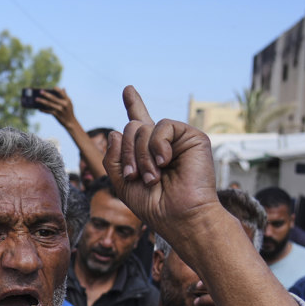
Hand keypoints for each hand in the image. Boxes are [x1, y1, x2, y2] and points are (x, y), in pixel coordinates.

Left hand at [34, 87, 75, 126]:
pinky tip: (39, 108)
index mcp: (67, 100)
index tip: (53, 87)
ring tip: (36, 99)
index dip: (57, 89)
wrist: (70, 122)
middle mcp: (63, 104)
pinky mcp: (56, 114)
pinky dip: (43, 109)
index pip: (61, 93)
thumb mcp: (69, 103)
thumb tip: (63, 88)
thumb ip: (65, 95)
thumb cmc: (69, 111)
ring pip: (49, 104)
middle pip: (53, 98)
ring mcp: (59, 109)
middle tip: (40, 91)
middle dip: (46, 94)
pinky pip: (48, 111)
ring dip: (42, 101)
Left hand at [103, 86, 219, 246]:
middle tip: (135, 176)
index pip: (139, 123)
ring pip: (142, 128)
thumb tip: (115, 131)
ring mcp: (177, 139)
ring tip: (153, 177)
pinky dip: (158, 145)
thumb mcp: (122, 183)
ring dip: (141, 156)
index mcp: (147, 152)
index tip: (128, 89)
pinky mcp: (192, 137)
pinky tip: (166, 162)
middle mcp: (161, 143)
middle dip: (127, 154)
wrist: (179, 216)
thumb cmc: (154, 205)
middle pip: (130, 128)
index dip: (134, 105)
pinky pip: (163, 126)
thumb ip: (112, 158)